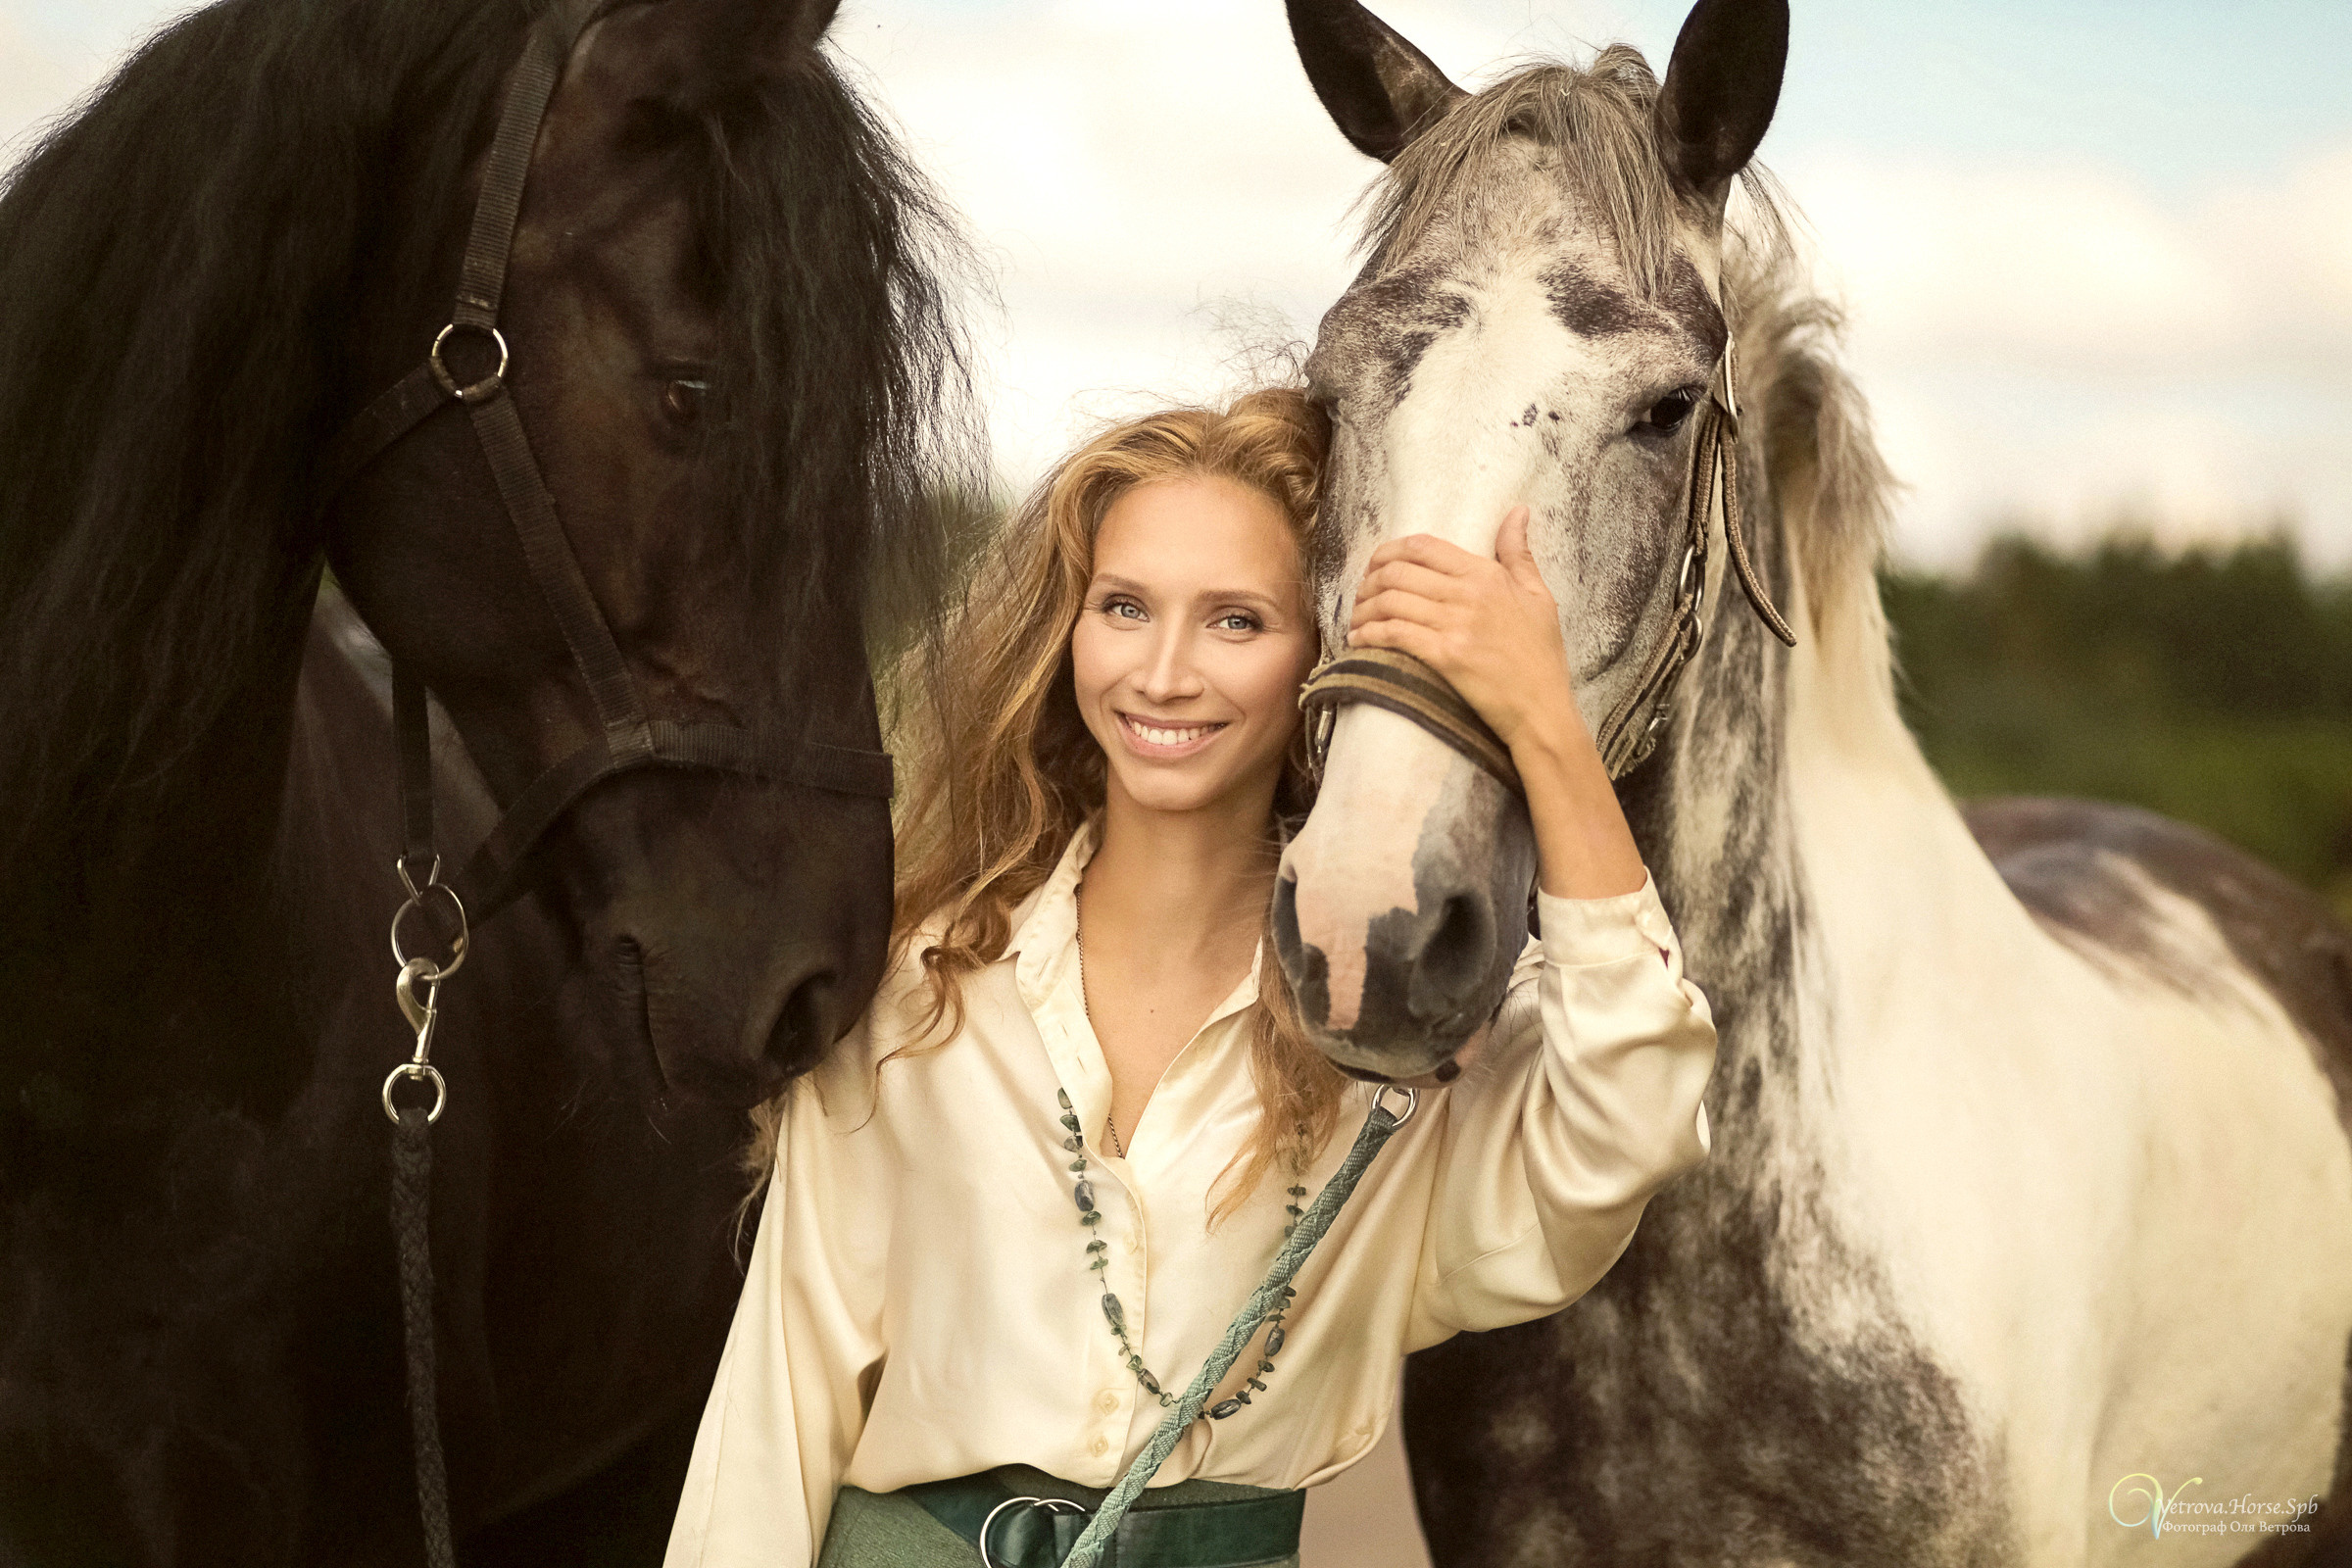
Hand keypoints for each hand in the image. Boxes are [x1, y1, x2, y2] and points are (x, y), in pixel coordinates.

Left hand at [1345, 507, 1579, 755]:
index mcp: (1486, 575)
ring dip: (1363, 610)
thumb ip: (1519, 553)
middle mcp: (1468, 594)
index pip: (1423, 547)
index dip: (1389, 551)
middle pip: (1398, 572)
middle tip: (1361, 596)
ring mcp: (1455, 625)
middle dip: (1368, 581)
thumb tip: (1517, 511)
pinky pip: (1394, 634)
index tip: (1375, 565)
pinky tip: (1359, 640)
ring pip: (1390, 602)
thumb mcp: (1539, 596)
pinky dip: (1369, 634)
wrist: (1542, 708)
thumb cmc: (1541, 655)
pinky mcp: (1445, 656)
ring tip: (1356, 620)